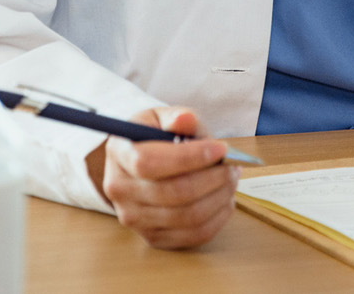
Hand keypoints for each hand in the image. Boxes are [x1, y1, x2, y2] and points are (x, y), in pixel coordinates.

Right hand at [84, 106, 237, 248]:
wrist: (142, 163)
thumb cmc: (158, 136)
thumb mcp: (164, 117)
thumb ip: (178, 118)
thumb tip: (185, 119)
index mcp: (120, 154)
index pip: (149, 163)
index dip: (189, 157)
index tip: (221, 147)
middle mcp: (120, 190)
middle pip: (172, 193)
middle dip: (213, 178)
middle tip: (233, 165)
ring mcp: (133, 218)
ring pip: (187, 217)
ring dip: (220, 197)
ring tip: (231, 178)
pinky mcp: (152, 237)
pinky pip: (193, 235)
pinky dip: (218, 218)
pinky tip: (225, 199)